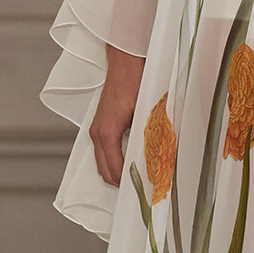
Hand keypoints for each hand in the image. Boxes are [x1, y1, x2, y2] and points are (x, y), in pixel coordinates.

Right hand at [89, 45, 145, 187]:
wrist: (125, 63)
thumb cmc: (135, 82)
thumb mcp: (146, 112)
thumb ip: (149, 137)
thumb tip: (157, 158)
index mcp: (107, 133)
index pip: (114, 169)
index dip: (128, 183)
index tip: (143, 190)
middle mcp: (97, 133)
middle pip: (104, 171)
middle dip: (121, 183)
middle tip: (142, 189)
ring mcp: (96, 129)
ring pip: (102, 163)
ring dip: (116, 173)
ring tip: (137, 178)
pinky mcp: (99, 125)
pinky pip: (103, 152)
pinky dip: (113, 161)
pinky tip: (130, 161)